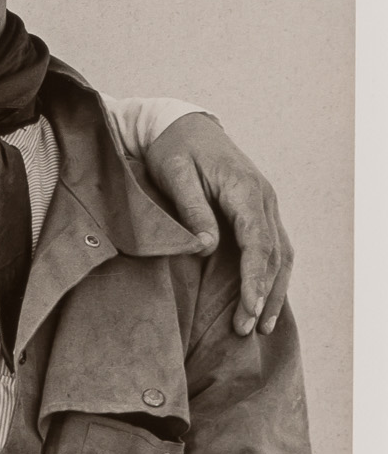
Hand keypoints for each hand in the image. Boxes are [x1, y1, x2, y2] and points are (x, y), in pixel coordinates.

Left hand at [142, 113, 292, 335]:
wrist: (184, 124)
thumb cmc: (173, 149)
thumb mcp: (174, 174)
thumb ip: (191, 210)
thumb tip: (207, 248)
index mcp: (244, 189)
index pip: (258, 242)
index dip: (255, 278)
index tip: (251, 308)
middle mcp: (263, 198)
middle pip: (274, 254)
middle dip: (265, 294)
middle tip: (250, 329)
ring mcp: (265, 204)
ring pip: (281, 253)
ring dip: (274, 290)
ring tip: (262, 325)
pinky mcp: (258, 209)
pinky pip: (274, 246)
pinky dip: (272, 275)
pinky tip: (266, 299)